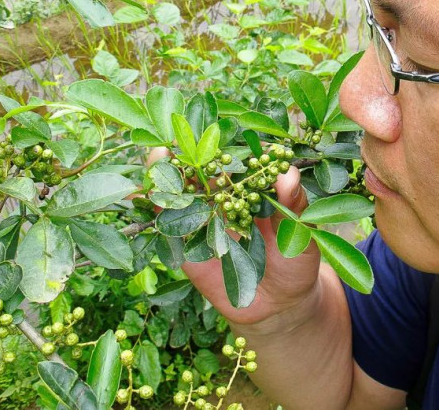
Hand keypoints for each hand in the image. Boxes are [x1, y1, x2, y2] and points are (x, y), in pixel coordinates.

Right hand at [146, 148, 321, 327]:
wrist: (280, 305)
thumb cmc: (295, 261)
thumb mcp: (300, 230)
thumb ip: (292, 202)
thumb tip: (289, 173)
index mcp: (248, 189)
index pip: (230, 161)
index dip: (220, 145)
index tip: (211, 132)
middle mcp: (221, 200)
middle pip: (198, 171)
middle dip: (185, 154)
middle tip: (175, 139)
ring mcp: (201, 221)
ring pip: (177, 193)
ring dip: (164, 173)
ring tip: (158, 157)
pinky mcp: (186, 247)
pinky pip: (166, 226)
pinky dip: (150, 208)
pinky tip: (139, 194)